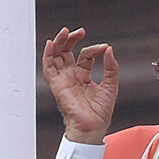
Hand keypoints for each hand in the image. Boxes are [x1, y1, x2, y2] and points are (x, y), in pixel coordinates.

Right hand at [42, 27, 118, 143]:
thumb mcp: (111, 85)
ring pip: (56, 56)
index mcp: (83, 75)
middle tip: (79, 31)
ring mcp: (63, 79)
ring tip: (65, 32)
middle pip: (66, 52)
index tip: (104, 48)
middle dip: (71, 39)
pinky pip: (48, 68)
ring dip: (58, 43)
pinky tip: (50, 44)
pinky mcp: (57, 85)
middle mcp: (72, 76)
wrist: (93, 127)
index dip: (94, 49)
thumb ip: (111, 67)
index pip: (86, 55)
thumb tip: (109, 49)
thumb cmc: (100, 112)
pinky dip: (47, 55)